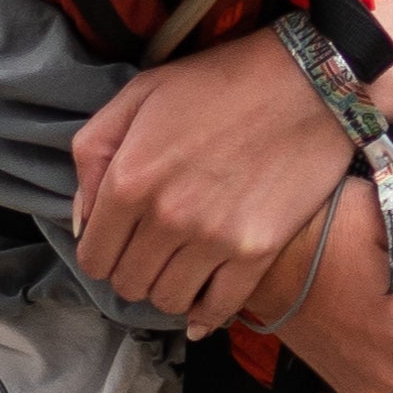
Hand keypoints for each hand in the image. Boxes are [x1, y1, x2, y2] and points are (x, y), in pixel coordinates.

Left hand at [71, 32, 353, 331]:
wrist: (309, 80)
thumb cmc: (221, 80)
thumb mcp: (140, 94)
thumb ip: (94, 153)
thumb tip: (84, 218)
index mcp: (129, 179)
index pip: (93, 257)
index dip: (102, 252)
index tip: (121, 240)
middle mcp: (166, 217)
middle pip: (129, 284)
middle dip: (133, 270)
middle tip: (152, 249)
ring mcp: (214, 239)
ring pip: (170, 301)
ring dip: (169, 288)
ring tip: (181, 264)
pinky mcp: (257, 251)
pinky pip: (219, 308)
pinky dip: (207, 312)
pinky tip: (205, 299)